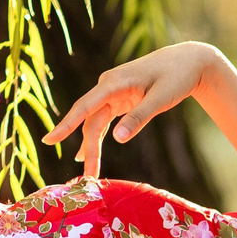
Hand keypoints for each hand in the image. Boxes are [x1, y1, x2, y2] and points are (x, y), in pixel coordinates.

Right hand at [45, 42, 217, 180]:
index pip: (84, 107)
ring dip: (92, 146)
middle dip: (88, 148)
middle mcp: (108, 85)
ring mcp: (112, 92)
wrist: (188, 60)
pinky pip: (103, 119)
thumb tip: (116, 140)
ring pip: (96, 122)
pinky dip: (98, 137)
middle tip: (88, 177)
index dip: (66, 125)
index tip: (48, 140)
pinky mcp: (119, 98)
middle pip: (90, 121)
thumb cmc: (176, 77)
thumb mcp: (160, 99)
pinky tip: (89, 154)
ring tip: (89, 173)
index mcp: (114, 82)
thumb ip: (139, 118)